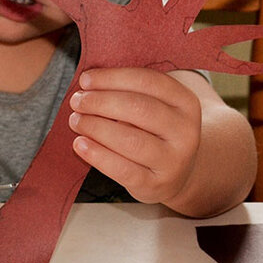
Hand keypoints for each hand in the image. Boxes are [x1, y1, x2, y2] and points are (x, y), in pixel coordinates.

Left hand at [66, 67, 201, 205]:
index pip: (147, 81)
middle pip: (139, 108)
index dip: (112, 78)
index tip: (86, 79)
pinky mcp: (156, 184)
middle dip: (101, 102)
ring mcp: (173, 160)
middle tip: (77, 101)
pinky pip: (122, 169)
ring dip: (96, 127)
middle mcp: (185, 131)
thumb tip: (89, 84)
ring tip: (76, 120)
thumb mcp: (155, 107)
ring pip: (130, 140)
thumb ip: (129, 93)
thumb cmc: (155, 133)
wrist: (176, 175)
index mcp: (186, 102)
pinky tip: (80, 143)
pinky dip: (97, 155)